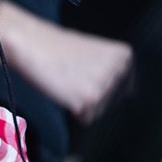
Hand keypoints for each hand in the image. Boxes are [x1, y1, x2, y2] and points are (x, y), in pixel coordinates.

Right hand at [0, 0, 133, 125]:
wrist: (31, 43)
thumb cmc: (58, 48)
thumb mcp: (96, 52)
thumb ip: (114, 71)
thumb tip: (130, 96)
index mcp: (124, 55)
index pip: (127, 89)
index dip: (103, 86)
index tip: (86, 73)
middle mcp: (119, 71)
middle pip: (113, 102)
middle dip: (93, 95)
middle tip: (73, 76)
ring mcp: (104, 86)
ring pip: (99, 111)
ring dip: (82, 102)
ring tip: (67, 80)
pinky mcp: (88, 100)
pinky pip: (85, 118)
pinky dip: (73, 110)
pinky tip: (63, 90)